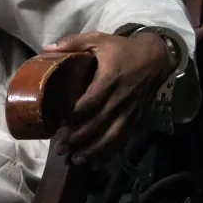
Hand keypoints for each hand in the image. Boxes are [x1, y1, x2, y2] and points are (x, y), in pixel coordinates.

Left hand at [43, 31, 172, 167]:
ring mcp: (130, 110)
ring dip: (94, 150)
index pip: (91, 102)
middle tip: (60, 149)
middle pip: (99, 123)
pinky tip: (96, 163)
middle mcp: (121, 98)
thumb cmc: (122, 48)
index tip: (59, 124)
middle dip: (79, 138)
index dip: (75, 115)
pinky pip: (123, 138)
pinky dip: (110, 152)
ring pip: (113, 136)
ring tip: (76, 161)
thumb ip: (72, 43)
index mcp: (109, 79)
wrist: (156, 57)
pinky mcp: (137, 118)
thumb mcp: (98, 39)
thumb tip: (46, 48)